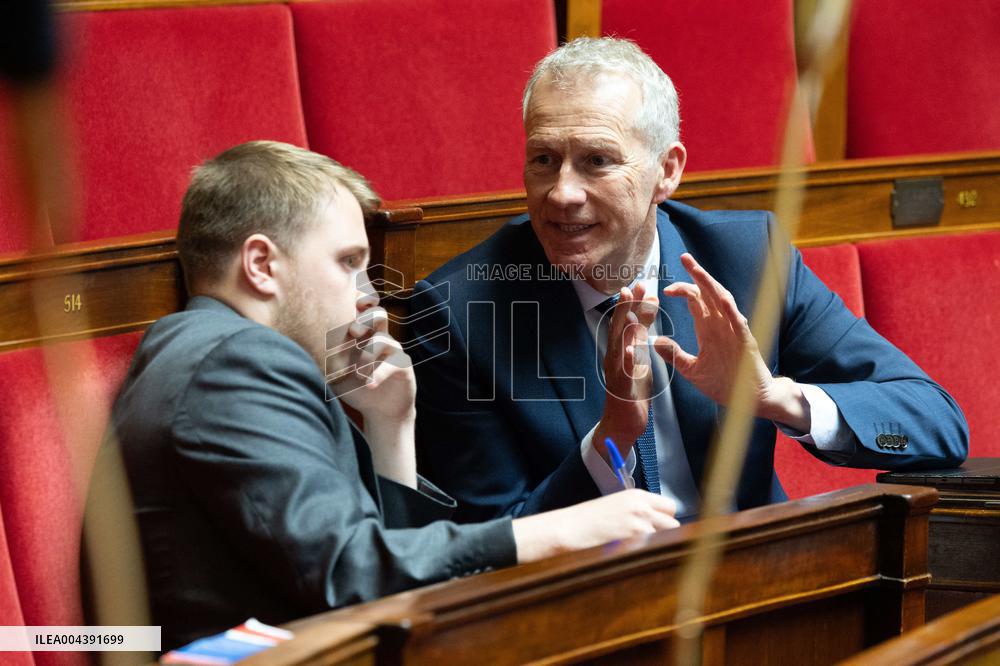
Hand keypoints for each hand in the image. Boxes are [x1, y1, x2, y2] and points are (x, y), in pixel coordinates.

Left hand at [329, 306, 416, 421]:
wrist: (380, 410)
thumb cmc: (354, 386)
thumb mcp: (333, 371)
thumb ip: (320, 357)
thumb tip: (296, 346)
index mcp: (360, 333)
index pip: (361, 307)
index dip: (355, 301)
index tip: (341, 310)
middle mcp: (377, 337)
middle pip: (377, 313)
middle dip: (365, 318)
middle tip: (353, 332)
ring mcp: (391, 350)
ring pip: (384, 338)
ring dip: (368, 352)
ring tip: (358, 371)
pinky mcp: (402, 365)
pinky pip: (394, 363)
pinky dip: (379, 374)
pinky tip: (368, 384)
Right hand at [511, 489, 678, 562]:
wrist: (569, 527)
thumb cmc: (588, 520)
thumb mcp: (616, 507)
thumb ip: (638, 512)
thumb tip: (657, 526)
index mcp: (637, 494)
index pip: (669, 507)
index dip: (666, 520)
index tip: (658, 529)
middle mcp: (642, 504)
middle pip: (673, 522)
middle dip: (666, 533)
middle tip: (649, 543)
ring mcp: (640, 519)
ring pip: (667, 536)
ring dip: (656, 544)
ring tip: (637, 549)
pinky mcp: (635, 534)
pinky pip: (653, 546)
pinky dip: (645, 552)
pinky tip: (629, 552)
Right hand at [593, 283, 658, 462]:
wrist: (621, 424)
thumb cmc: (630, 393)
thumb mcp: (637, 361)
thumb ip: (639, 341)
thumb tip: (643, 318)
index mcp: (621, 351)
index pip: (626, 322)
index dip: (633, 304)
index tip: (642, 286)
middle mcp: (615, 357)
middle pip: (620, 327)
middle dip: (629, 306)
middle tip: (637, 286)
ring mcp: (616, 372)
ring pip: (620, 345)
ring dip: (625, 326)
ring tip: (632, 308)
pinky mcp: (621, 388)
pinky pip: (624, 372)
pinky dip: (627, 360)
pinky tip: (630, 349)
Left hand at [653, 253, 808, 430]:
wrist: (748, 401)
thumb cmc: (723, 383)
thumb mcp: (690, 369)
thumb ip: (673, 355)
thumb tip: (653, 341)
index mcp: (709, 329)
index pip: (696, 301)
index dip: (682, 290)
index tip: (664, 289)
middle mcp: (721, 325)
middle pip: (709, 294)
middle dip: (697, 275)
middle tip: (684, 257)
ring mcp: (734, 332)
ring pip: (723, 301)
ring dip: (711, 286)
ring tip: (699, 270)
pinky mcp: (745, 343)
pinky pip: (739, 323)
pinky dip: (731, 311)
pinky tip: (722, 299)